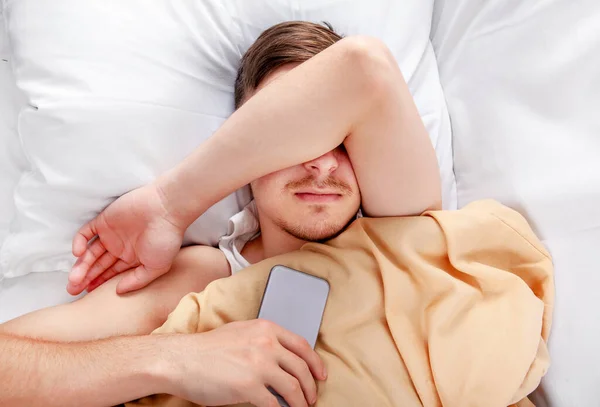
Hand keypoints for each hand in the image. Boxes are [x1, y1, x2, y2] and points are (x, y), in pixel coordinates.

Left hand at [67, 183, 184, 294]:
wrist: (165, 209)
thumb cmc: (166, 238)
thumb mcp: (156, 267)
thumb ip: (137, 280)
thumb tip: (118, 291)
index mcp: (133, 258)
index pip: (111, 273)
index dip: (99, 283)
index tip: (87, 293)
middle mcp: (120, 247)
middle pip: (98, 265)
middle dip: (85, 278)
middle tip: (72, 290)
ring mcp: (111, 234)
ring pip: (90, 252)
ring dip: (81, 265)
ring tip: (74, 279)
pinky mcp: (104, 220)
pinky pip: (86, 233)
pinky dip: (79, 242)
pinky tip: (78, 253)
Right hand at [162, 320, 326, 406]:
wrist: (182, 359)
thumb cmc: (207, 348)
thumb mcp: (241, 332)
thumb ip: (264, 340)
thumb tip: (284, 359)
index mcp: (266, 328)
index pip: (302, 346)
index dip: (316, 363)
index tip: (321, 375)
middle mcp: (267, 344)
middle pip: (302, 369)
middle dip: (311, 387)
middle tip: (311, 398)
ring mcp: (259, 365)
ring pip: (293, 388)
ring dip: (300, 402)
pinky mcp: (249, 387)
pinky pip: (274, 405)